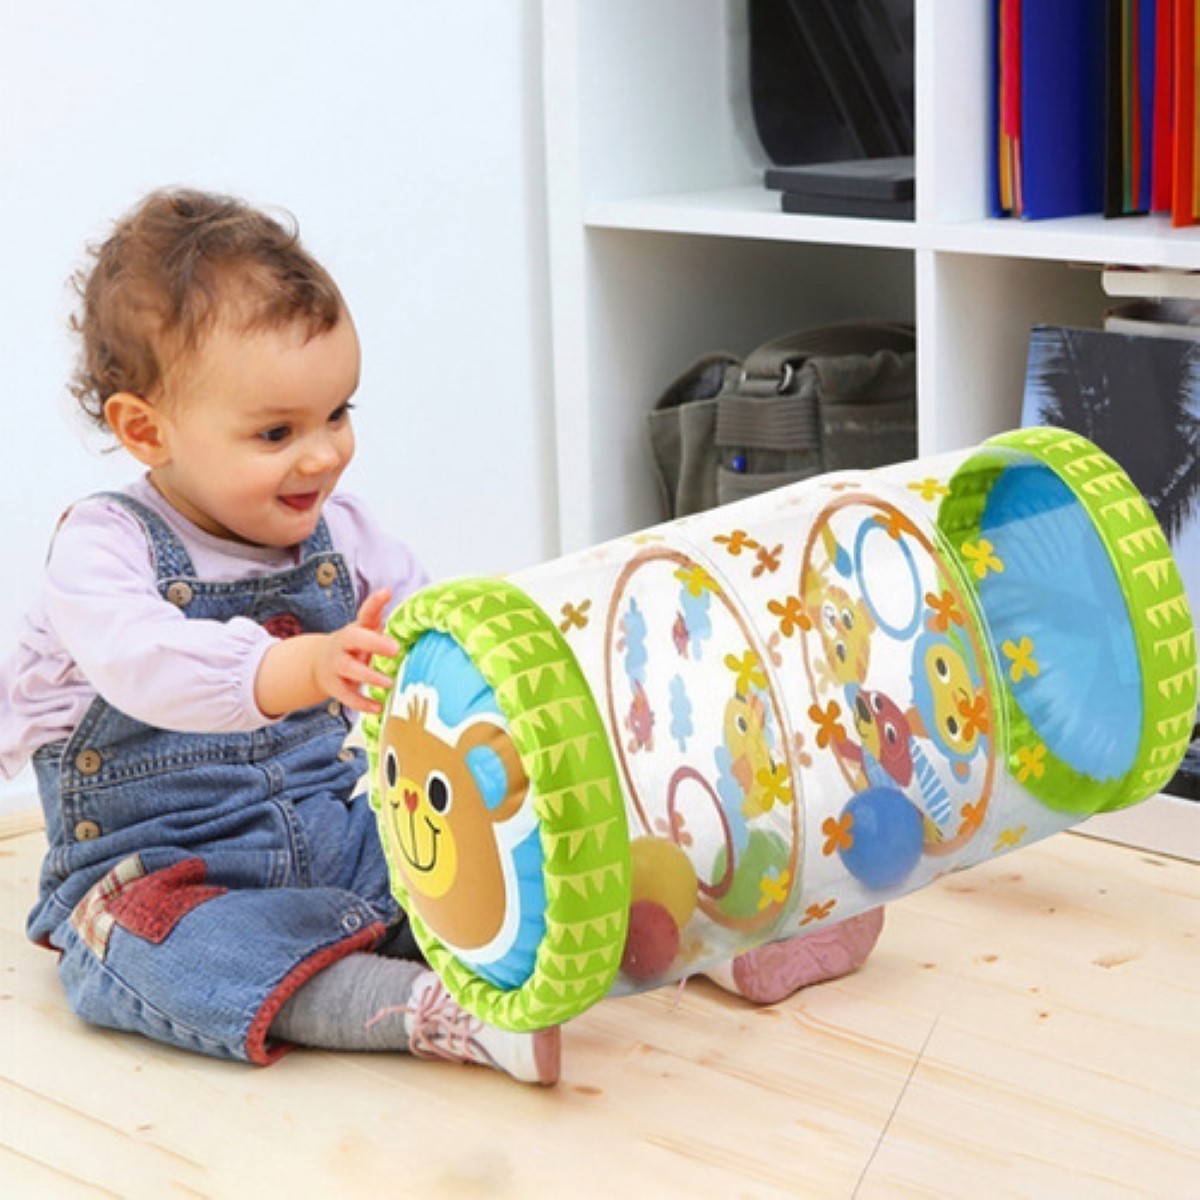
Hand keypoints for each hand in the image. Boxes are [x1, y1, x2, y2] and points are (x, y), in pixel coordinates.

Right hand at [312, 589, 399, 713]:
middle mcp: (343, 644)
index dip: (374, 603)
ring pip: (349, 669)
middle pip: (355, 639)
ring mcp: (337, 665)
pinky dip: (362, 703)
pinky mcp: (335, 686)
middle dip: (374, 643)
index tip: (386, 592)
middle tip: (395, 648)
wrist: (319, 664)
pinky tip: (377, 707)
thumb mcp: (363, 629)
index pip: (364, 613)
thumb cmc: (353, 644)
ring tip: (388, 682)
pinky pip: (347, 696)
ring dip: (368, 676)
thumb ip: (375, 614)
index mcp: (355, 629)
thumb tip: (387, 591)